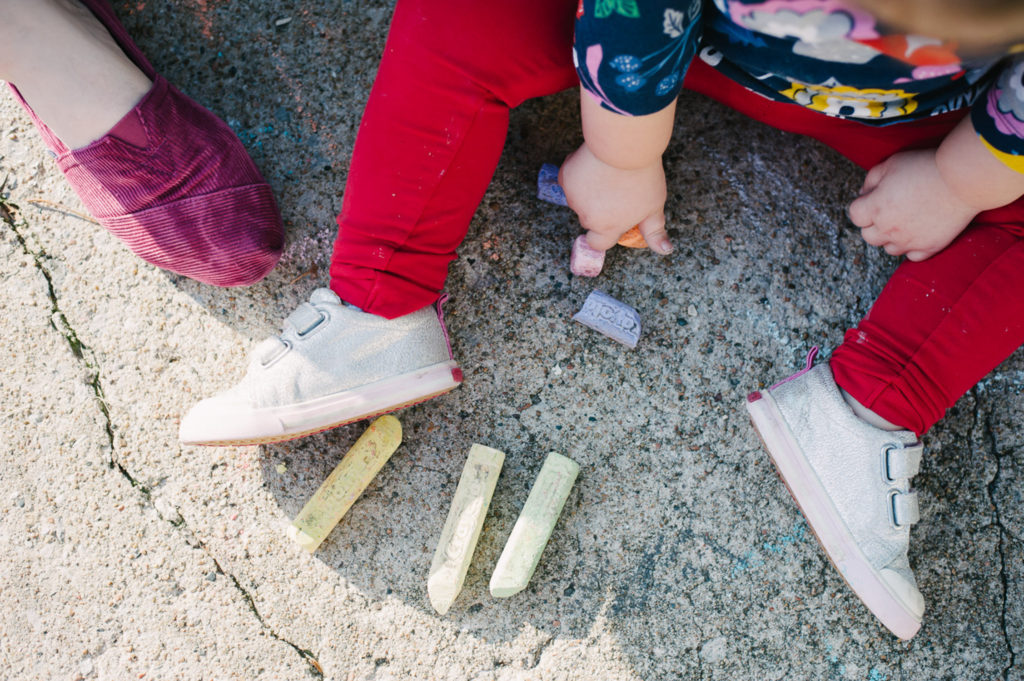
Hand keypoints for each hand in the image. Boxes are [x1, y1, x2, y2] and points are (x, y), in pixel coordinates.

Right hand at [558, 142, 672, 253]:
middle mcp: (587, 217)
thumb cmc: (642, 177)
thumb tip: (665, 250)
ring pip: (578, 199)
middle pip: (589, 219)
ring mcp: (573, 197)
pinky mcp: (565, 177)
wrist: (624, 145)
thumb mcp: (654, 206)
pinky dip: (578, 175)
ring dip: (588, 191)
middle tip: (616, 190)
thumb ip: (654, 231)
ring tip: (608, 175)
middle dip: (599, 209)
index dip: (603, 234)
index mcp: (607, 228)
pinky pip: (569, 180)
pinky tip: (593, 165)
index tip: (611, 221)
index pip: (597, 243)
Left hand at [847, 149, 978, 260]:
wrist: (963, 179)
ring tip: (905, 221)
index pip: (855, 216)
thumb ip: (871, 179)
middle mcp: (888, 228)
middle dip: (874, 224)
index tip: (875, 199)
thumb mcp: (891, 163)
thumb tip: (864, 194)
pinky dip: (912, 248)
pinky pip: (912, 256)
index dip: (863, 206)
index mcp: (875, 207)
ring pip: (888, 248)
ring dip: (892, 237)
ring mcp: (908, 240)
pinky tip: (918, 234)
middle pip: (868, 236)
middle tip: (890, 210)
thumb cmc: (926, 166)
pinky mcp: (929, 247)